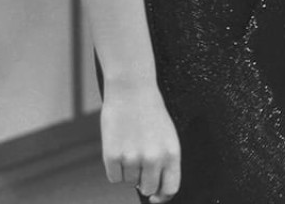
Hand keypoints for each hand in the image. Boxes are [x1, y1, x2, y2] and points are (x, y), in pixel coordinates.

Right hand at [100, 81, 180, 202]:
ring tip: (130, 146)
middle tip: (139, 166)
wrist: (132, 91)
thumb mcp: (167, 136)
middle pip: (148, 189)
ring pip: (129, 182)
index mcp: (172, 153)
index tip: (156, 198)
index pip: (171, 188)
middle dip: (143, 183)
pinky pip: (114, 177)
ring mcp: (132, 158)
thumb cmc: (151, 113)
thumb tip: (154, 188)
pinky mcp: (113, 156)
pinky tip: (119, 148)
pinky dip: (114, 169)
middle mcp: (154, 158)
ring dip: (128, 170)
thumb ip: (165, 161)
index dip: (162, 197)